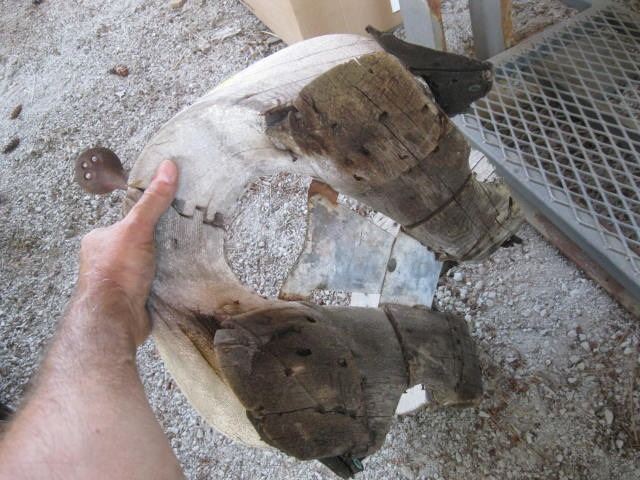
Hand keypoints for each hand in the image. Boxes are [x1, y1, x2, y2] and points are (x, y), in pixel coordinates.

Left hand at [76, 160, 178, 344]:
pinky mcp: (131, 299)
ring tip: (188, 254)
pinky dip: (165, 280)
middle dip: (159, 241)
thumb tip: (169, 166)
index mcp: (98, 239)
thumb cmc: (117, 271)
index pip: (127, 220)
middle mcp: (104, 259)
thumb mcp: (137, 228)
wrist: (115, 319)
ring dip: (164, 262)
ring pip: (146, 264)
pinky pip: (152, 283)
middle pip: (139, 241)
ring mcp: (118, 280)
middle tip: (184, 235)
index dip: (149, 217)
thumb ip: (153, 200)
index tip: (172, 215)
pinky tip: (181, 275)